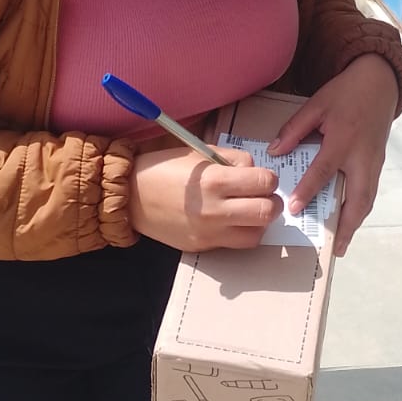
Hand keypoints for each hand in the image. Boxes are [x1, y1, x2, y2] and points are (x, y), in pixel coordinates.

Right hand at [129, 145, 281, 252]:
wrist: (129, 196)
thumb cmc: (162, 169)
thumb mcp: (199, 153)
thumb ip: (232, 160)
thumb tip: (255, 172)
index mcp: (214, 180)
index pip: (264, 183)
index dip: (269, 179)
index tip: (263, 178)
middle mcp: (214, 210)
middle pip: (267, 212)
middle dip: (272, 202)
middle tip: (264, 196)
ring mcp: (208, 233)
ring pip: (256, 235)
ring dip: (259, 222)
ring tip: (249, 211)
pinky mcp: (202, 247)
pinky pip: (234, 244)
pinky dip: (239, 232)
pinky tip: (230, 220)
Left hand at [268, 54, 399, 257]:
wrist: (380, 82)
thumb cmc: (345, 93)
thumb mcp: (316, 104)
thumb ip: (294, 129)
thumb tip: (275, 152)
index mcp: (344, 139)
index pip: (324, 170)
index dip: (309, 190)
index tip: (295, 209)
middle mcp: (362, 156)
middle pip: (358, 198)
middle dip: (347, 225)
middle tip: (335, 247)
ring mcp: (374, 162)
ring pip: (367, 199)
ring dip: (355, 223)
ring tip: (342, 243)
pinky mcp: (379, 163)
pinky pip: (370, 192)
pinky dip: (360, 210)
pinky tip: (348, 221)